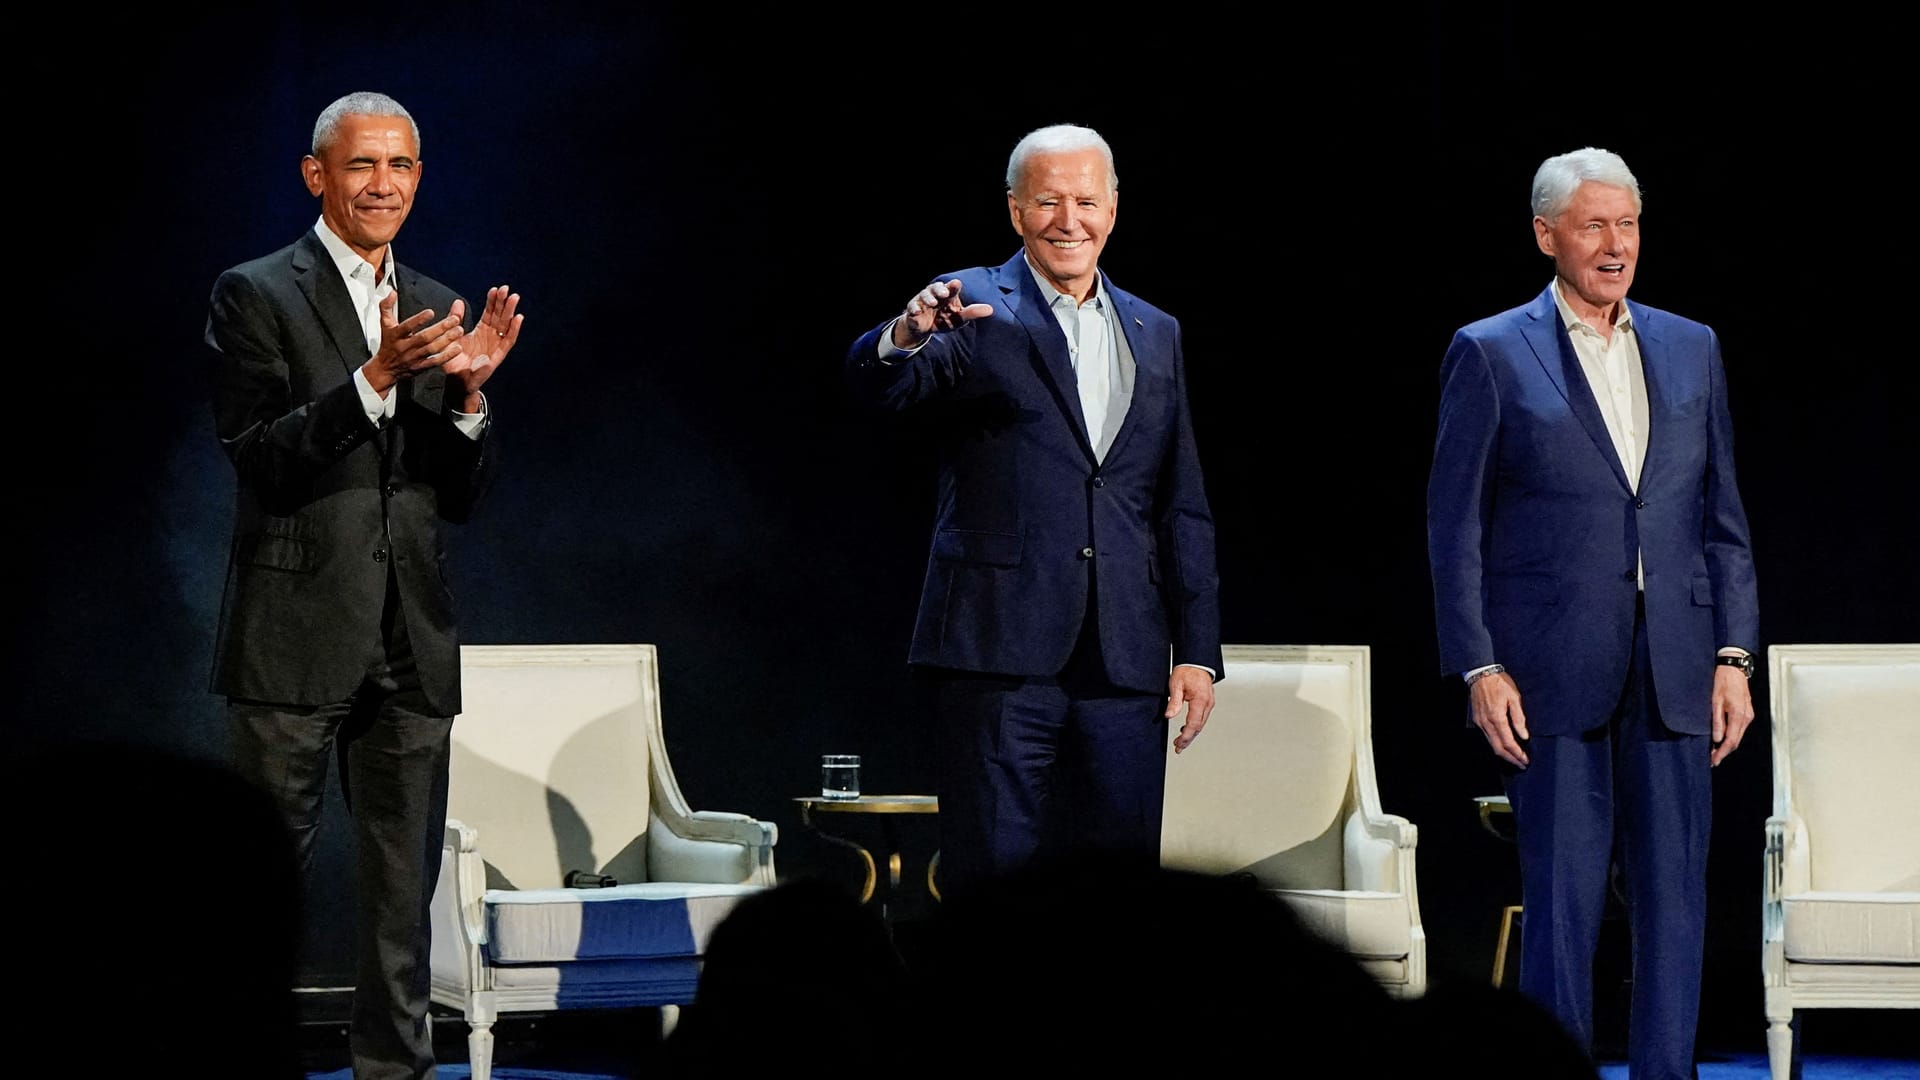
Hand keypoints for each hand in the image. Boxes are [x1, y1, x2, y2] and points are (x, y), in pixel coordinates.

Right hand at [362, 290, 465, 393]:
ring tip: (459, 331)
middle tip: (455, 320)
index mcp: (396, 334)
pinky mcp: (421, 367)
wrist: (385, 369)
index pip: (407, 326)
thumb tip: (392, 292)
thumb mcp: (384, 324)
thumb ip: (386, 306)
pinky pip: (434, 362)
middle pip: (423, 337)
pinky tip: (457, 349)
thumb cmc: (388, 343)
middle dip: (440, 328)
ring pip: (431, 349)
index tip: (431, 312)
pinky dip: (446, 356)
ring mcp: (414, 358)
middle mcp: (405, 346)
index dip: (418, 320)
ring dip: (446, 340)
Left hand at [443, 285, 522, 411]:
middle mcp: (491, 336)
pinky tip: (518, 318)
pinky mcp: (498, 356)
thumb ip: (455, 319)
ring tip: (514, 298)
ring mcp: (496, 345)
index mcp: (481, 331)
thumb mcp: (452, 336)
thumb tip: (458, 301)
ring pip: (506, 325)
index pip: (489, 313)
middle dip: (503, 303)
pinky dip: (514, 329)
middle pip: (500, 316)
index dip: (492, 301)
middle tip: (507, 289)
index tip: (495, 289)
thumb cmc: (455, 360)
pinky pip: (508, 341)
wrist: (457, 381)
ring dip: (511, 312)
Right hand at [890, 279, 992, 349]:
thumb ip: (972, 313)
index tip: (956, 284)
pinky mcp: (913, 309)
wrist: (924, 328)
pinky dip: (914, 308)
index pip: (951, 288)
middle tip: (944, 293)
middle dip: (939, 289)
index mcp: (947, 294)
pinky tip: (918, 311)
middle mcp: (935, 294)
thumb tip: (991, 310)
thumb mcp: (959, 318)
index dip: (953, 286)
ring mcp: (923, 300)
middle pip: (936, 287)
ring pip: (924, 295)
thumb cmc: (944, 319)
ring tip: (932, 302)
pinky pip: (912, 307)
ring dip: (928, 297)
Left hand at [1166, 665, 1215, 753]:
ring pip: (1201, 724)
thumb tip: (1169, 715)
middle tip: (1178, 748)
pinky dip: (1194, 726)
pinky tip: (1185, 730)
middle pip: (1199, 727)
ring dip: (1191, 734)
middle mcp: (1208, 703)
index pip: (1194, 724)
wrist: (1196, 661)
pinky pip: (1201, 718)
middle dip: (1188, 739)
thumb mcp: (1175, 684)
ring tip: (1180, 742)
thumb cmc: (1187, 670)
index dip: (1186, 736)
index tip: (1178, 744)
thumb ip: (1174, 701)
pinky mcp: (1207, 703)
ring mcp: (1209, 703)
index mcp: (1201, 700)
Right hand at [1471, 671, 1529, 768]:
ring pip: (1491, 744)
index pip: (1508, 743)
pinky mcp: (1477, 720)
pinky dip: (1497, 745)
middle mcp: (1486, 723)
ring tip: (1515, 758)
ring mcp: (1480, 722)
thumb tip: (1524, 735)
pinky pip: (1487, 737)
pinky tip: (1504, 746)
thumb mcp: (1514, 697)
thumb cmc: (1499, 683)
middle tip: (1521, 764)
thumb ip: (1519, 718)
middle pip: (1498, 748)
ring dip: (1504, 754)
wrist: (1480, 673)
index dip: (1517, 754)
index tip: (1525, 760)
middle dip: (1510, 759)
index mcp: (1497, 718)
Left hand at [1709, 665, 1754, 766]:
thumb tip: (1716, 738)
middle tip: (1712, 759)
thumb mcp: (1715, 701)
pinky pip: (1739, 729)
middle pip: (1736, 741)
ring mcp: (1748, 715)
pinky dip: (1731, 736)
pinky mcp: (1747, 712)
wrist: (1734, 669)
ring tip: (1714, 751)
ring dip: (1727, 745)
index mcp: (1738, 715)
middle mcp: (1746, 717)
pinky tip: (1722, 738)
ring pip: (1738, 736)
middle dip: (1724, 752)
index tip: (1714, 760)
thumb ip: (1717, 721)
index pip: (1731, 741)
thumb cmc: (1723, 682)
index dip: (1722, 753)